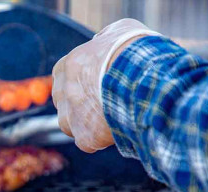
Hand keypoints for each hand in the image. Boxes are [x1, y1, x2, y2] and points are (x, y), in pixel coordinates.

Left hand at [52, 19, 159, 152]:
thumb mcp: (120, 32)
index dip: (81, 84)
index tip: (95, 87)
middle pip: (66, 104)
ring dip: (86, 125)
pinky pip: (88, 142)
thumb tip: (103, 43)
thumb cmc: (135, 52)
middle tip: (104, 106)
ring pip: (71, 126)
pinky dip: (100, 140)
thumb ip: (105, 41)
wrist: (142, 78)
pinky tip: (117, 131)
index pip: (65, 78)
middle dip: (81, 107)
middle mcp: (64, 92)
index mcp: (69, 65)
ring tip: (110, 120)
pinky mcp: (85, 137)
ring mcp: (72, 117)